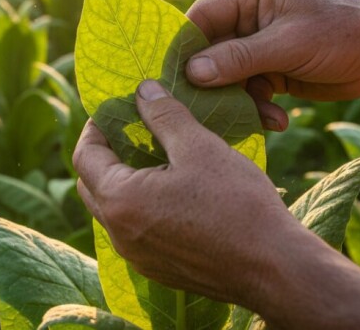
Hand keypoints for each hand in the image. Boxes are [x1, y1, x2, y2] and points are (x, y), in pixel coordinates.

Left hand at [74, 80, 359, 328]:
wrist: (274, 268)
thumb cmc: (237, 203)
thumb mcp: (199, 147)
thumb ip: (164, 116)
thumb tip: (143, 90)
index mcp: (120, 200)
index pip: (85, 155)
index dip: (97, 126)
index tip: (118, 107)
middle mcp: (119, 233)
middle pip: (92, 184)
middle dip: (106, 153)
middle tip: (133, 128)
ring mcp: (137, 256)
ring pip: (113, 210)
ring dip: (124, 180)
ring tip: (156, 155)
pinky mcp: (158, 269)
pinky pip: (135, 231)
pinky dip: (141, 206)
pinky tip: (173, 190)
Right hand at [185, 0, 359, 129]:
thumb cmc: (341, 34)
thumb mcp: (288, 44)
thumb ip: (239, 58)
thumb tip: (192, 72)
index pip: (203, 16)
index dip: (185, 45)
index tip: (173, 77)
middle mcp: (251, 17)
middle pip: (212, 51)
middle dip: (214, 82)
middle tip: (207, 110)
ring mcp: (260, 45)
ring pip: (229, 77)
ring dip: (240, 101)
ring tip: (260, 117)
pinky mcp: (272, 71)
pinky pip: (250, 91)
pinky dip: (259, 108)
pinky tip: (278, 120)